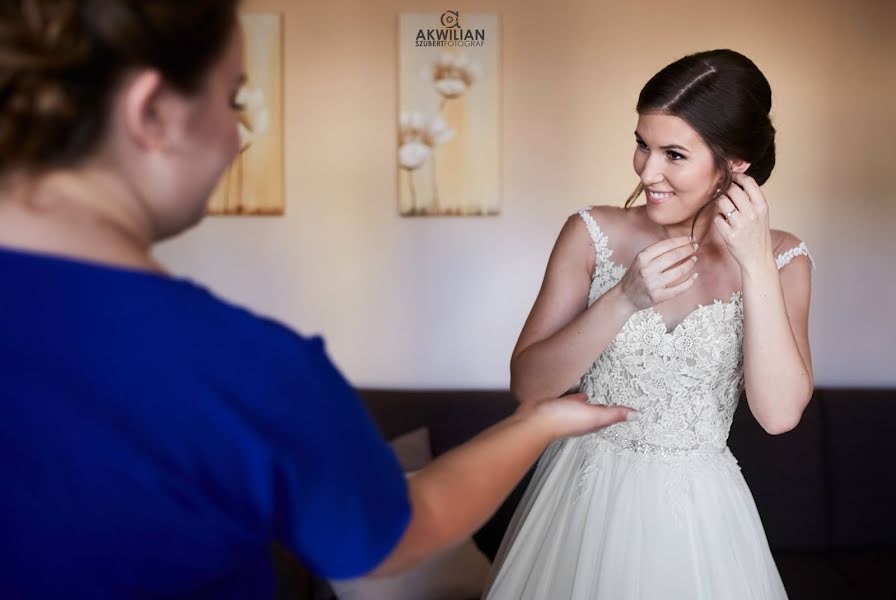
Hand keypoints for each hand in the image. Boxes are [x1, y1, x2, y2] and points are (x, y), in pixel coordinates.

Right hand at [519, 392, 636, 438]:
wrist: (534, 420)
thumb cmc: (562, 419)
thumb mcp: (594, 415)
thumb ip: (614, 414)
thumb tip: (636, 415)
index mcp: (592, 421)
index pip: (608, 416)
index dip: (617, 412)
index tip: (626, 407)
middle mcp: (580, 418)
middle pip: (596, 412)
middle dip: (604, 406)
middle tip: (612, 399)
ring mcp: (567, 413)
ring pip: (582, 406)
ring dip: (588, 401)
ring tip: (593, 393)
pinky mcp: (555, 406)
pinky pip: (568, 400)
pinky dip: (574, 396)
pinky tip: (574, 390)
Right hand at [616, 236, 698, 310]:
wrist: (625, 297)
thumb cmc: (635, 276)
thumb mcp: (640, 260)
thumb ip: (656, 252)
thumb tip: (679, 244)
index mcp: (642, 257)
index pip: (666, 245)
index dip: (681, 241)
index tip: (690, 239)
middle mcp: (647, 269)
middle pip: (674, 256)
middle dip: (688, 250)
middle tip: (695, 247)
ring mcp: (653, 284)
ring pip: (679, 271)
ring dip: (690, 264)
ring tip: (694, 259)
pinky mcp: (658, 296)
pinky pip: (679, 289)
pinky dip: (690, 282)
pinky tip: (694, 276)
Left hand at [713, 173, 773, 270]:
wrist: (758, 257)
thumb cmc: (757, 234)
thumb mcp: (761, 214)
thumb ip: (752, 199)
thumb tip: (736, 181)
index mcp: (762, 206)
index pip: (749, 182)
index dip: (737, 176)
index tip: (731, 177)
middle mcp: (752, 214)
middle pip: (732, 190)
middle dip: (725, 190)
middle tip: (724, 194)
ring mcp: (741, 224)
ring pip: (722, 202)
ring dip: (720, 203)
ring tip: (724, 209)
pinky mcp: (730, 235)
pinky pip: (717, 218)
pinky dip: (718, 219)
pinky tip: (724, 223)